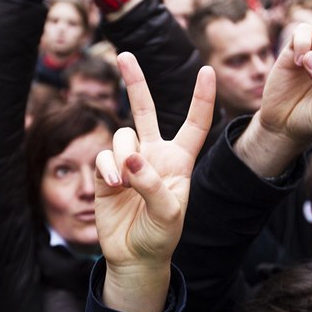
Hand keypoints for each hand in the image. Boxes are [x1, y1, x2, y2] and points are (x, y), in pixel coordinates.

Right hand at [94, 52, 215, 311]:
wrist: (134, 256)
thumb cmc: (161, 236)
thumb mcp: (169, 214)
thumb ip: (152, 184)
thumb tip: (129, 158)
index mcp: (180, 160)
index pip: (195, 124)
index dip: (202, 98)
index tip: (207, 70)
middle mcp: (154, 154)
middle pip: (145, 110)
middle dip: (135, 82)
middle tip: (125, 56)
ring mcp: (129, 161)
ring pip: (121, 135)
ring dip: (122, 155)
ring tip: (124, 184)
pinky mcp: (108, 172)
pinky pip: (104, 156)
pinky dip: (107, 170)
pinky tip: (113, 188)